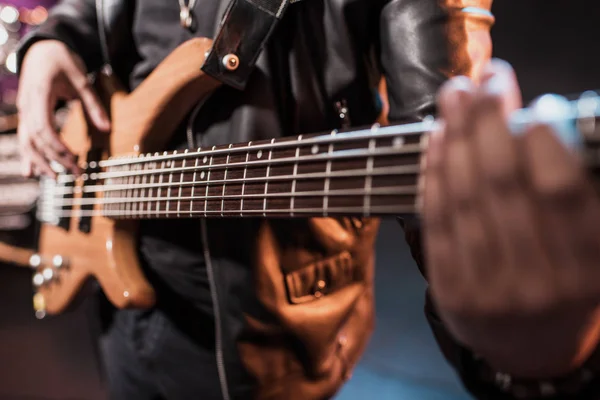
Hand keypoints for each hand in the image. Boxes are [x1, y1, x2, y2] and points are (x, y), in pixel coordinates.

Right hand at [16, 40, 109, 176]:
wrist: (42, 48)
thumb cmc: (63, 60)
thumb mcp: (82, 79)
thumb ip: (94, 105)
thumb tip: (107, 129)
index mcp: (39, 94)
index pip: (43, 127)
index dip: (56, 146)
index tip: (73, 159)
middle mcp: (27, 105)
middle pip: (35, 139)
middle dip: (54, 159)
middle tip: (76, 174)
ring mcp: (24, 111)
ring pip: (26, 142)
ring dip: (39, 162)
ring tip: (56, 179)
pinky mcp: (27, 115)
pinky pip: (24, 138)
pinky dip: (28, 156)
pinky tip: (30, 173)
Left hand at [422, 59, 599, 377]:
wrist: (527, 346)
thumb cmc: (562, 285)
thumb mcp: (587, 249)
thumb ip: (572, 195)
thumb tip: (537, 124)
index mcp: (585, 270)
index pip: (561, 193)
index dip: (545, 142)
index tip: (538, 106)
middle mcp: (537, 281)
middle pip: (502, 184)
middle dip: (490, 121)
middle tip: (486, 79)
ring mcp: (488, 289)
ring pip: (464, 197)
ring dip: (457, 136)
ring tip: (455, 95)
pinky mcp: (449, 290)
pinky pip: (436, 221)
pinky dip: (434, 173)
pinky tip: (437, 137)